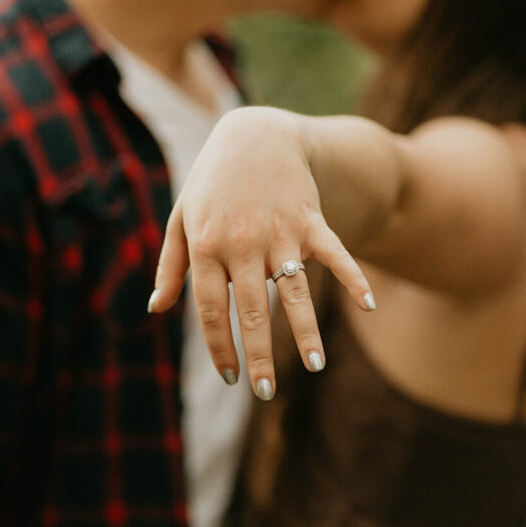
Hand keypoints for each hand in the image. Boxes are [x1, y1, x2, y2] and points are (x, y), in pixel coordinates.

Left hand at [148, 107, 374, 398]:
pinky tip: (368, 305)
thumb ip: (171, 265)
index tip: (228, 377)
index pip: (210, 309)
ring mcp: (280, 233)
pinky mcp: (311, 221)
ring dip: (304, 332)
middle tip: (266, 393)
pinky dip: (353, 277)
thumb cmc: (212, 182)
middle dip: (258, 355)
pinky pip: (334, 254)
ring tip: (314, 367)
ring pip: (293, 292)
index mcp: (206, 245)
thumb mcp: (181, 218)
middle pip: (251, 311)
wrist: (254, 134)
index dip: (218, 346)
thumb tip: (157, 310)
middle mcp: (242, 244)